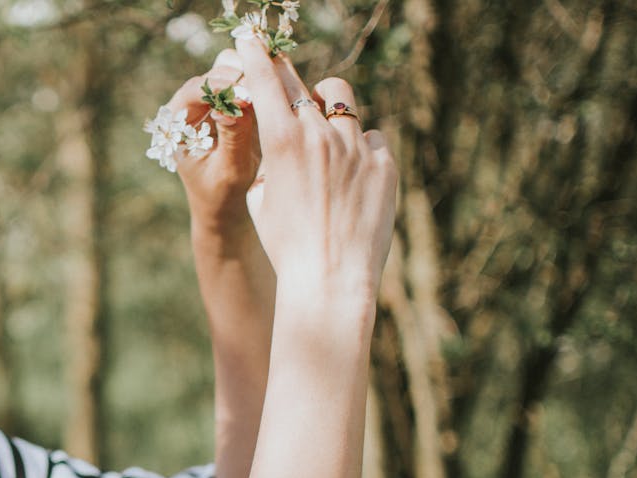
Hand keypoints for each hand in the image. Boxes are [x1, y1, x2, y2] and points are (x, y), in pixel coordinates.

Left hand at [166, 50, 260, 232]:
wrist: (224, 205)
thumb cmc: (221, 194)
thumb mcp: (230, 169)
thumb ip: (234, 136)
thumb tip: (238, 102)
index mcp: (174, 125)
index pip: (194, 90)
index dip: (221, 87)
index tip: (248, 94)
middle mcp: (186, 107)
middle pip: (212, 74)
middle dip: (240, 76)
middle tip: (267, 83)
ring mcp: (206, 101)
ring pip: (228, 70)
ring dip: (252, 73)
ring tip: (275, 81)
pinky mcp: (226, 101)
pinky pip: (243, 80)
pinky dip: (259, 79)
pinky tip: (279, 83)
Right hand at [235, 37, 397, 304]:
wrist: (329, 279)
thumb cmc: (285, 245)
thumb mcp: (261, 200)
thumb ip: (271, 161)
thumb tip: (285, 144)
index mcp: (282, 142)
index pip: (265, 81)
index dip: (256, 56)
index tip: (251, 39)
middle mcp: (321, 134)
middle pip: (304, 84)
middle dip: (289, 78)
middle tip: (282, 78)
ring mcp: (358, 147)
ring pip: (343, 104)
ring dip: (329, 110)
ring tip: (324, 135)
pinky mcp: (385, 165)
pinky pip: (371, 141)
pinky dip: (359, 152)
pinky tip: (352, 180)